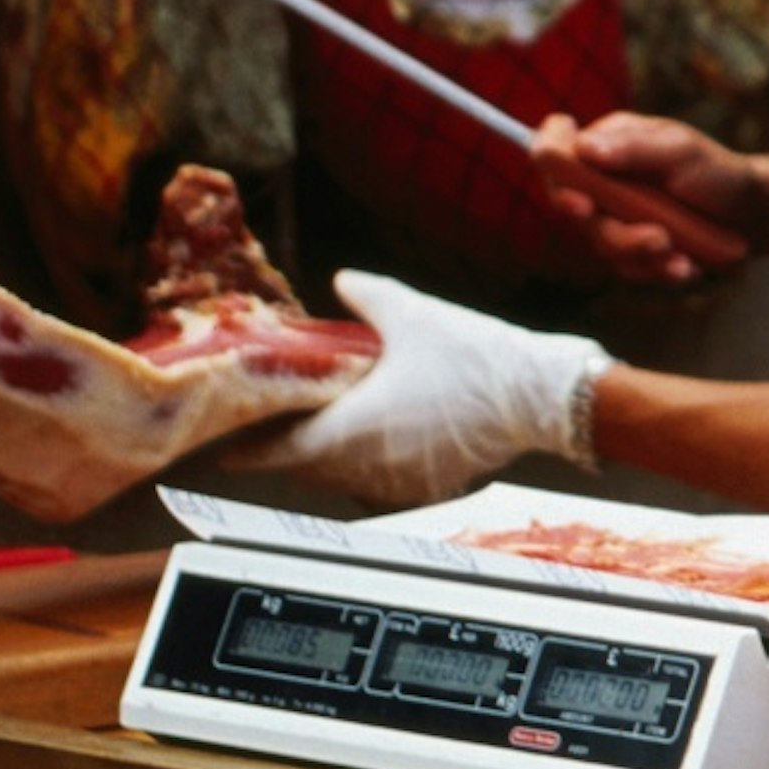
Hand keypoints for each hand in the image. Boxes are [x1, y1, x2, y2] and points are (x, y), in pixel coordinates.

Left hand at [237, 272, 610, 507]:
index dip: (249, 451)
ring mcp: (402, 483)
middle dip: (288, 448)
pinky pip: (382, 482)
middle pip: (309, 468)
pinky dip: (370, 463)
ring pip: (345, 477)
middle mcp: (371, 466)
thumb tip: (341, 281)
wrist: (542, 396)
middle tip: (275, 422)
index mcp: (354, 428)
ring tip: (325, 425)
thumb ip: (367, 296)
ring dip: (329, 457)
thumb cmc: (475, 356)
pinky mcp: (431, 487)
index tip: (227, 446)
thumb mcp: (415, 313)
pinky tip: (380, 435)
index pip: (281, 452)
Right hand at [532, 112, 760, 284]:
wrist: (751, 215)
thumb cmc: (717, 172)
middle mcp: (601, 178)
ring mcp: (612, 215)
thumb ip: (633, 147)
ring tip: (679, 254)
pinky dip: (656, 270)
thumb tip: (584, 147)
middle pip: (572, 205)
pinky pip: (625, 266)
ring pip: (600, 242)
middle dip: (610, 229)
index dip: (550, 167)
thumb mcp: (680, 151)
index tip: (578, 200)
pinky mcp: (628, 248)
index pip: (553, 146)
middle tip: (654, 238)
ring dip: (639, 252)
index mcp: (606, 143)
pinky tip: (686, 268)